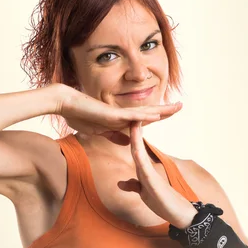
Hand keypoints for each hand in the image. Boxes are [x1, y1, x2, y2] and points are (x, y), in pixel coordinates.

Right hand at [58, 86, 181, 136]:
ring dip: (161, 110)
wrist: (67, 105)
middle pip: (149, 112)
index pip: (144, 118)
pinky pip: (132, 116)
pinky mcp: (112, 114)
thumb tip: (127, 142)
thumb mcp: (101, 131)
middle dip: (165, 110)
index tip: (170, 113)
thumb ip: (114, 136)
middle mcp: (123, 114)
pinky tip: (157, 114)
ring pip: (144, 112)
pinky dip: (145, 115)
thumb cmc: (80, 116)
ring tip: (176, 107)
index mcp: (120, 119)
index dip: (158, 115)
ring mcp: (119, 113)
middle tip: (181, 106)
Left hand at [122, 121, 196, 227]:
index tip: (122, 122)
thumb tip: (120, 183)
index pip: (134, 149)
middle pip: (137, 146)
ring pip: (140, 152)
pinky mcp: (154, 182)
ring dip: (137, 136)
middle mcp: (147, 169)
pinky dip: (140, 155)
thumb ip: (133, 186)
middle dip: (133, 130)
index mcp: (143, 171)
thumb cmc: (164, 204)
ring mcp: (151, 174)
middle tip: (129, 112)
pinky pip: (144, 166)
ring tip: (134, 120)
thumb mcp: (144, 194)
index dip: (129, 136)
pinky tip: (136, 147)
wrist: (181, 215)